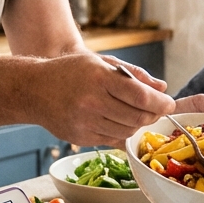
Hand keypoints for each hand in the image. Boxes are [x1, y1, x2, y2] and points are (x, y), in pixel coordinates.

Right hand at [35, 53, 176, 146]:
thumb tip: (162, 88)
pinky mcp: (81, 137)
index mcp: (100, 78)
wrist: (34, 89)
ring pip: (127, 131)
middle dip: (153, 115)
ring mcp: (85, 122)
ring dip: (139, 124)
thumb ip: (134, 75)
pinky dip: (123, 132)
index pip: (140, 96)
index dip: (160, 103)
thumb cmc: (71, 71)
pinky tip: (121, 122)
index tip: (169, 103)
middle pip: (137, 117)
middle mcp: (92, 102)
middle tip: (157, 109)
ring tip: (138, 114)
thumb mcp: (101, 62)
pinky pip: (113, 140)